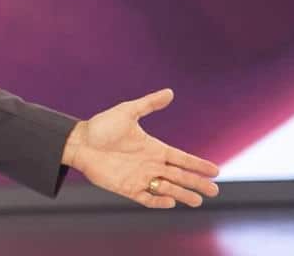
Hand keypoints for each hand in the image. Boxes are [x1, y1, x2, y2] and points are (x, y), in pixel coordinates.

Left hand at [62, 88, 220, 207]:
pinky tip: (169, 201)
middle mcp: (150, 164)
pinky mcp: (127, 188)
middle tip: (214, 192)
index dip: (198, 165)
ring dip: (182, 195)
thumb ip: (148, 104)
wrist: (78, 142)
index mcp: (154, 148)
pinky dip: (158, 201)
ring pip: (167, 189)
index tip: (215, 171)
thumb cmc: (101, 126)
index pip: (182, 159)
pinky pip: (146, 198)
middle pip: (180, 176)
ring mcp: (140, 177)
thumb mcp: (127, 112)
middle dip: (197, 184)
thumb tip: (170, 92)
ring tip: (197, 201)